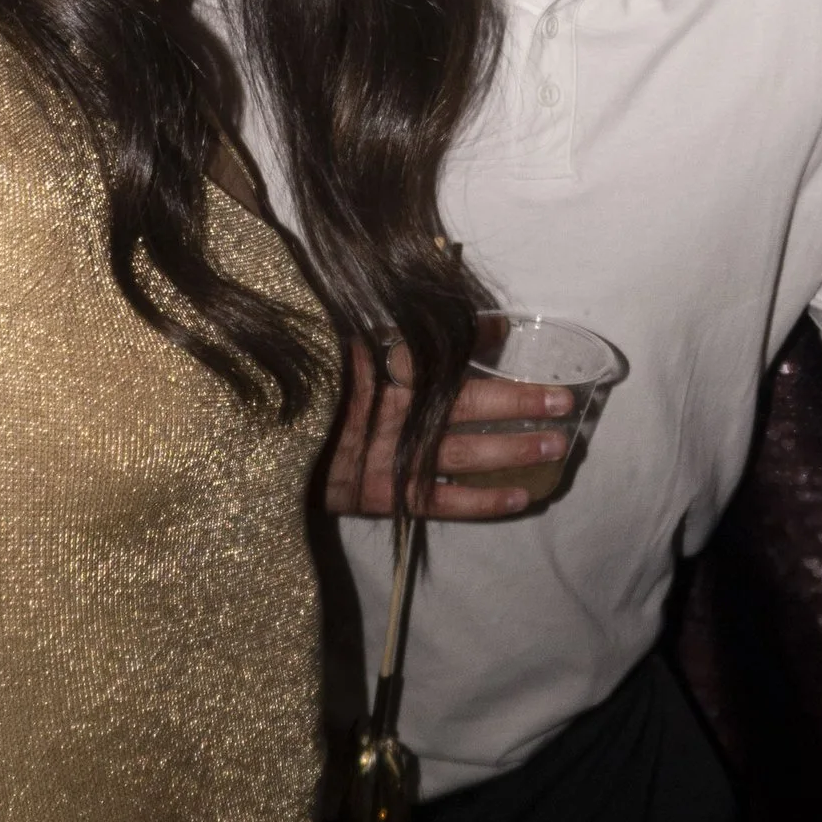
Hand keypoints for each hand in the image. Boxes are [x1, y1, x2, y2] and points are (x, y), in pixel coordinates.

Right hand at [322, 343, 571, 520]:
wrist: (257, 452)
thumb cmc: (304, 393)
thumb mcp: (336, 351)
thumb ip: (384, 334)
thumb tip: (449, 319)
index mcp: (372, 368)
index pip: (433, 347)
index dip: (474, 336)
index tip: (506, 327)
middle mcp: (390, 414)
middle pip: (466, 403)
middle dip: (518, 402)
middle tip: (564, 400)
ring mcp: (391, 459)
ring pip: (466, 453)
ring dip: (515, 449)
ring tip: (558, 445)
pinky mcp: (388, 496)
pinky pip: (445, 501)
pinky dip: (485, 501)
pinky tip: (523, 496)